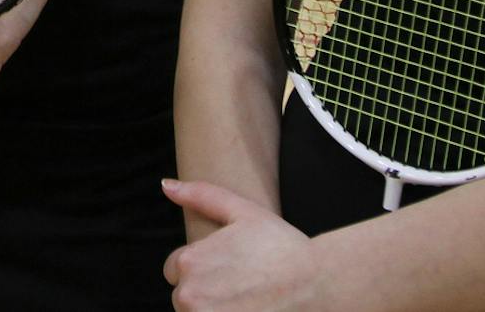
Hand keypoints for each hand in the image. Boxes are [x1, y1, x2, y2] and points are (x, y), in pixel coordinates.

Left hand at [162, 179, 319, 311]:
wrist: (317, 285)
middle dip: (207, 293)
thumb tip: (167, 185)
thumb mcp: (243, 212)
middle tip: (243, 287)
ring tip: (248, 302)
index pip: (176, 271)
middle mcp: (189, 295)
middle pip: (185, 298)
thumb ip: (201, 195)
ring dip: (215, 309)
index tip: (232, 270)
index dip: (204, 269)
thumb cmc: (282, 248)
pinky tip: (249, 311)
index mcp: (188, 262)